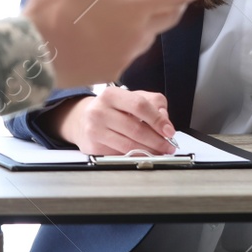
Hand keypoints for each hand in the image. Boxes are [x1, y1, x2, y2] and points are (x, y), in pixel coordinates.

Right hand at [22, 0, 223, 88]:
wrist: (33, 58)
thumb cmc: (55, 10)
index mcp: (135, 5)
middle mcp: (138, 32)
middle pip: (169, 14)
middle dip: (177, 0)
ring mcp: (127, 53)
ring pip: (150, 32)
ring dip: (151, 18)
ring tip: (132, 7)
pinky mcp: (114, 69)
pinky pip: (131, 49)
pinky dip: (129, 36)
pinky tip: (108, 30)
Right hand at [49, 87, 175, 155]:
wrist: (83, 120)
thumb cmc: (112, 109)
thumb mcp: (131, 98)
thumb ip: (153, 103)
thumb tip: (165, 122)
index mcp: (111, 94)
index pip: (139, 105)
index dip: (158, 120)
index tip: (169, 131)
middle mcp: (100, 110)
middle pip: (136, 128)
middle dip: (157, 140)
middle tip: (168, 146)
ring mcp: (94, 130)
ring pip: (129, 145)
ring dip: (149, 151)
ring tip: (160, 152)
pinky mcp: (93, 146)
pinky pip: (120, 155)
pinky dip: (135, 157)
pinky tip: (143, 155)